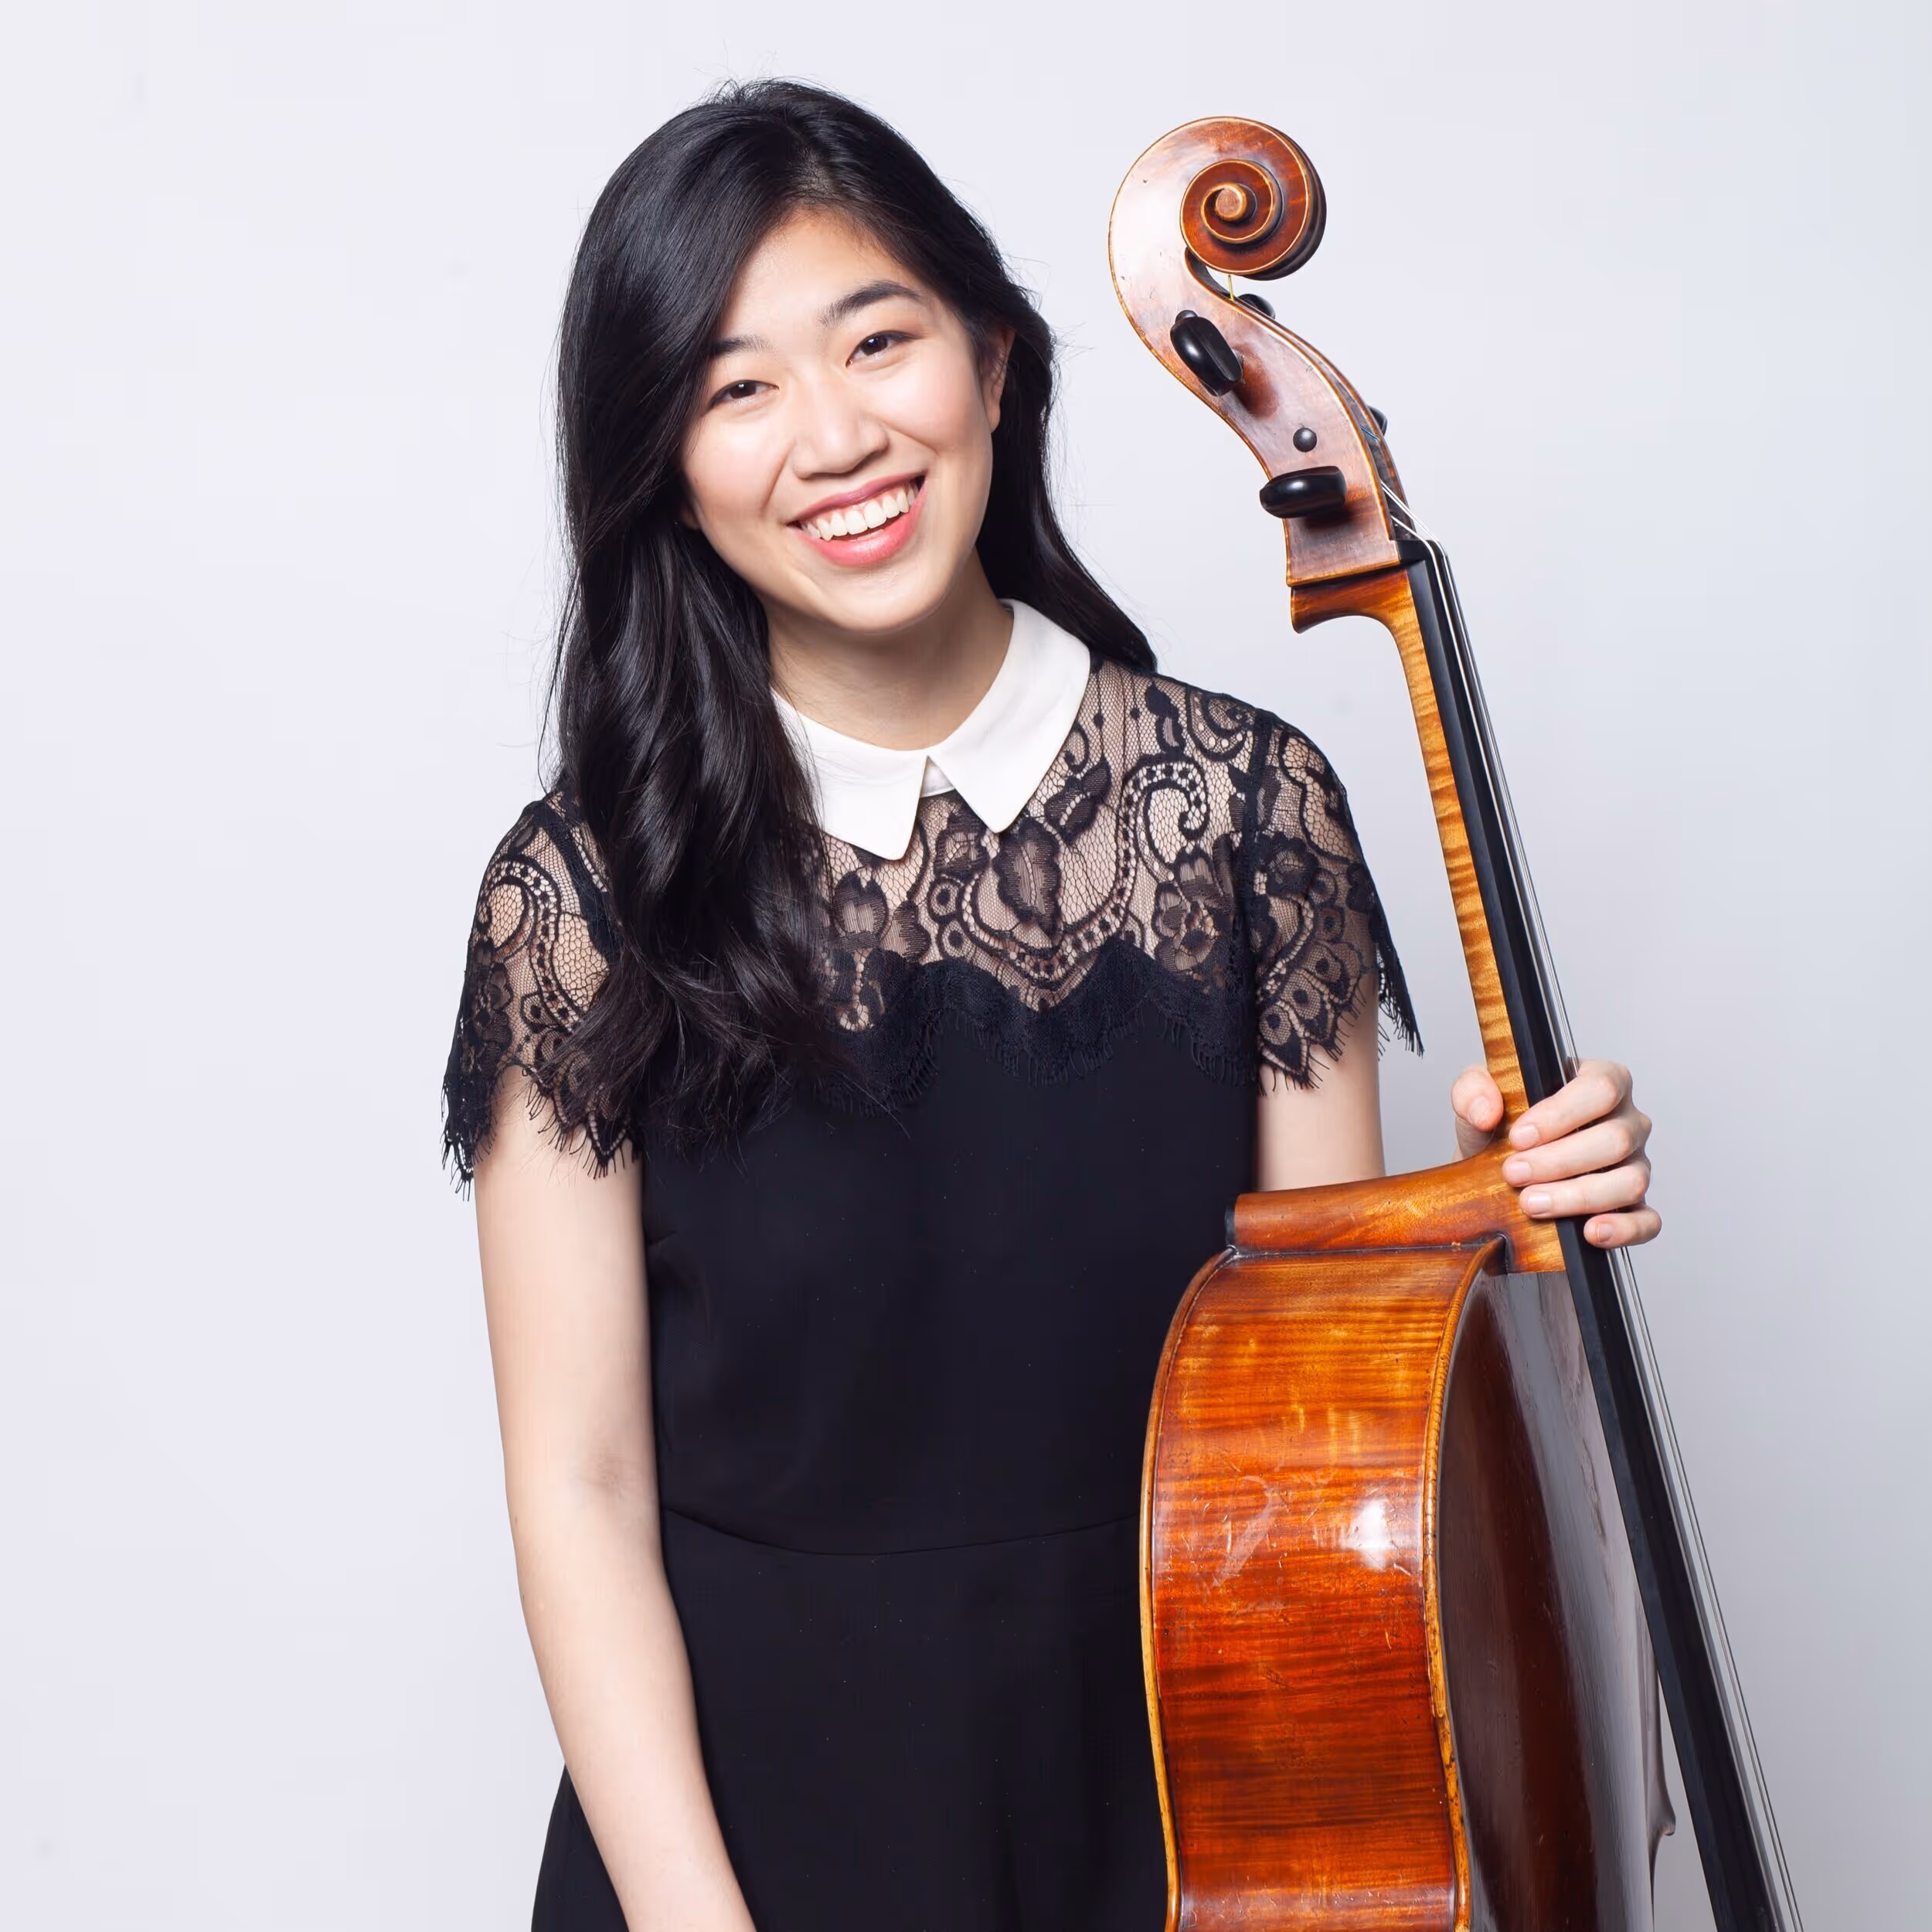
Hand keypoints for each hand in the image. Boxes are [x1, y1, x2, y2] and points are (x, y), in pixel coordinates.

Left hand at [1450, 1059, 1658, 1248]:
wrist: (1494, 1174)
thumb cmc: (1499, 1129)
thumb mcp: (1476, 1100)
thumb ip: (1473, 1089)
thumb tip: (1486, 1111)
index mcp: (1599, 1083)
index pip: (1601, 1087)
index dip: (1561, 1114)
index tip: (1518, 1137)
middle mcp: (1626, 1122)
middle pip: (1615, 1139)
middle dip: (1558, 1161)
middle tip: (1513, 1173)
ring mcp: (1635, 1166)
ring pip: (1630, 1182)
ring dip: (1578, 1196)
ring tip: (1531, 1204)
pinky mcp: (1633, 1207)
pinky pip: (1646, 1221)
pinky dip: (1622, 1229)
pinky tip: (1590, 1233)